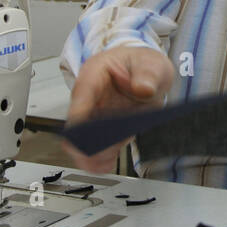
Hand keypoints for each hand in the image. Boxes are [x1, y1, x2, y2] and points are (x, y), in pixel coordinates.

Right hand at [62, 45, 174, 173]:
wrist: (143, 71)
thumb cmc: (141, 64)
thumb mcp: (151, 63)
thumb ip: (148, 74)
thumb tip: (144, 89)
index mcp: (94, 74)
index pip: (81, 95)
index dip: (79, 117)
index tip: (83, 134)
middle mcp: (88, 98)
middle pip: (75, 126)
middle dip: (87, 142)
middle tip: (106, 148)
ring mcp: (93, 117)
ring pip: (81, 143)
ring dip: (94, 154)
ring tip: (111, 156)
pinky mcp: (102, 132)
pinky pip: (93, 151)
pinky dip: (99, 160)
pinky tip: (109, 163)